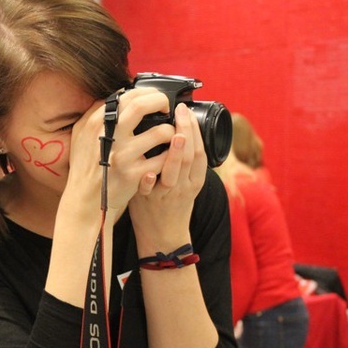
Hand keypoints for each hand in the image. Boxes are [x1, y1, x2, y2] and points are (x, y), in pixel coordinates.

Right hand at [64, 87, 172, 213]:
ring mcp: (123, 156)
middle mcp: (109, 136)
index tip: (155, 98)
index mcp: (96, 123)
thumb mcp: (80, 135)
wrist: (85, 201)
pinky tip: (167, 155)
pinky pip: (163, 158)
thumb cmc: (85, 167)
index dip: (147, 93)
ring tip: (169, 135)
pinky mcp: (134, 174)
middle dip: (161, 101)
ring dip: (171, 131)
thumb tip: (116, 94)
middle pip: (142, 105)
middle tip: (167, 109)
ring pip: (161, 132)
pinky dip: (170, 155)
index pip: (127, 96)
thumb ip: (94, 113)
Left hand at [128, 103, 206, 241]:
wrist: (162, 236)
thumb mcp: (184, 181)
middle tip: (181, 111)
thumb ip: (182, 159)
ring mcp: (166, 194)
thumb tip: (178, 128)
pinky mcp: (148, 202)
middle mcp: (183, 186)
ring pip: (174, 173)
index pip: (200, 151)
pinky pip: (148, 191)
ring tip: (175, 135)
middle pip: (190, 157)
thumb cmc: (171, 203)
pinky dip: (148, 181)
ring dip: (175, 154)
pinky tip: (147, 172)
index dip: (196, 130)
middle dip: (187, 132)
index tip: (187, 111)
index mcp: (194, 179)